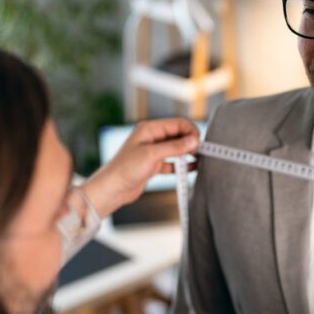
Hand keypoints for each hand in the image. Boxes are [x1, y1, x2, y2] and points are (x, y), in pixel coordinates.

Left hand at [81, 119, 199, 215]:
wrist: (112, 189)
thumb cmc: (126, 169)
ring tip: (199, 161)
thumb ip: (175, 147)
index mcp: (150, 129)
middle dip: (191, 142)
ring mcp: (153, 151)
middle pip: (178, 135)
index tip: (199, 144)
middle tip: (202, 154)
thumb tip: (194, 140)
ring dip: (188, 154)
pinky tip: (192, 169)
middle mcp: (152, 138)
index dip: (191, 131)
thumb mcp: (152, 155)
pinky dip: (182, 165)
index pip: (177, 123)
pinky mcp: (153, 165)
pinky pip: (172, 162)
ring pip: (176, 149)